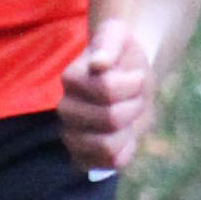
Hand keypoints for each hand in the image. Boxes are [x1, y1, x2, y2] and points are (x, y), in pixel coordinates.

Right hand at [58, 20, 153, 170]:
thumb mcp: (119, 34)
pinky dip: (126, 150)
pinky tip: (124, 134)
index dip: (133, 82)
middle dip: (134, 105)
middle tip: (133, 97)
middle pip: (110, 118)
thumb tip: (98, 63)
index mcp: (70, 78)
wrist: (127, 75)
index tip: (135, 75)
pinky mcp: (83, 158)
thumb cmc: (122, 53)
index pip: (107, 89)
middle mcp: (65, 109)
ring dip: (129, 129)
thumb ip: (109, 42)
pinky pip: (110, 165)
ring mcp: (71, 136)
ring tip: (127, 117)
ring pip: (108, 147)